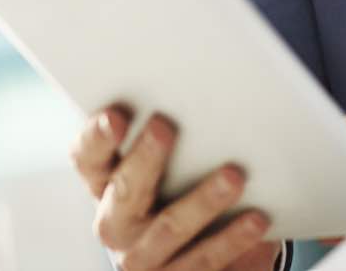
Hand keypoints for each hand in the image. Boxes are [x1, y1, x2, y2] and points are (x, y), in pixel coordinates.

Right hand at [68, 107, 279, 270]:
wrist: (202, 256)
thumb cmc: (184, 190)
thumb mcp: (173, 166)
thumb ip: (175, 137)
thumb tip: (209, 91)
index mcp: (106, 185)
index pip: (89, 159)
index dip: (97, 138)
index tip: (115, 115)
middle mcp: (116, 225)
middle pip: (126, 191)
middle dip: (146, 158)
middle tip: (166, 127)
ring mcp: (143, 259)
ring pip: (169, 228)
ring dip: (202, 201)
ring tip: (234, 176)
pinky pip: (203, 262)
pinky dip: (231, 240)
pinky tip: (256, 219)